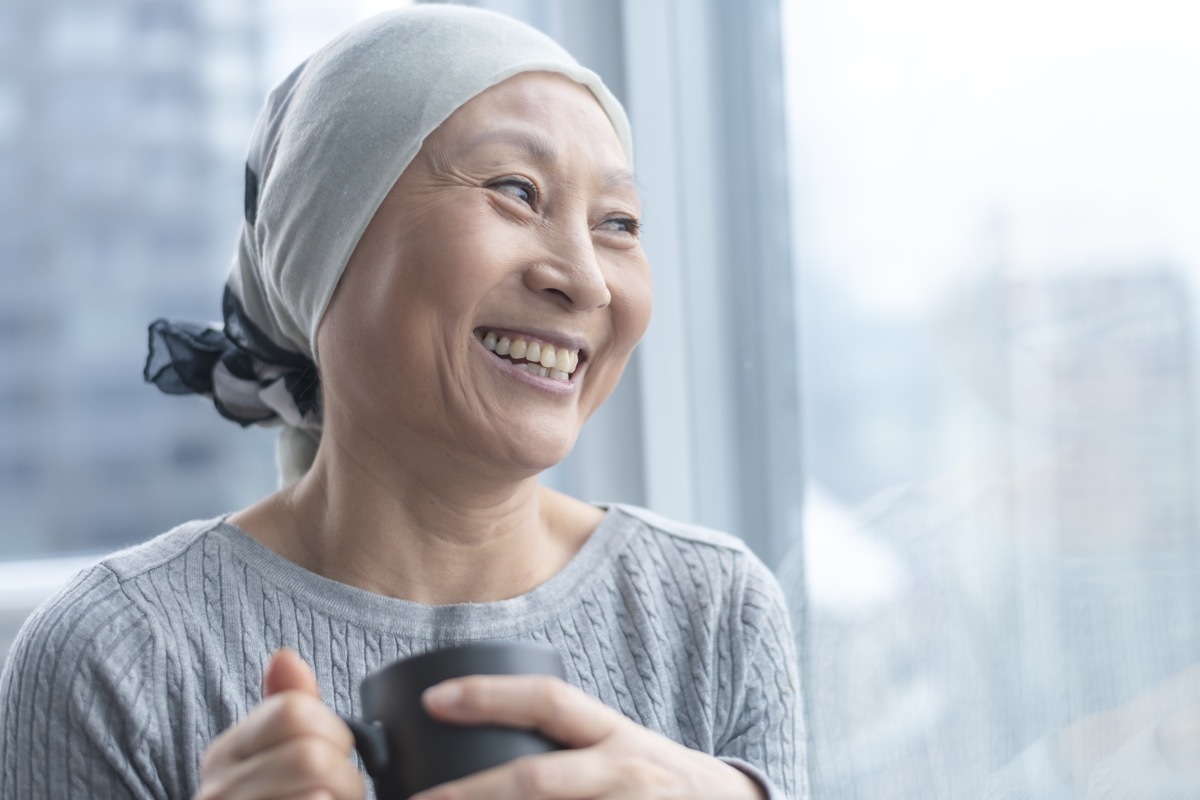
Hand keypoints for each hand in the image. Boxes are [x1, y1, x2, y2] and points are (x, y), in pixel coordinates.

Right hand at [195, 649, 365, 799]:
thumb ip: (285, 712)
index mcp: (224, 757)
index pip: (293, 710)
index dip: (335, 731)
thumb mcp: (275, 762)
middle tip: (343, 797)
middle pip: (311, 753)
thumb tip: (284, 655)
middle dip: (348, 779)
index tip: (339, 758)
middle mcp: (214, 792)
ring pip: (317, 790)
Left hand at [412, 674, 765, 799]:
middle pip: (535, 780)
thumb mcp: (618, 748)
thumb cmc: (656, 781)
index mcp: (613, 735)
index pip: (548, 701)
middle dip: (469, 794)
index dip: (489, 696)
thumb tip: (480, 731)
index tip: (433, 700)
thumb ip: (567, 742)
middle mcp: (622, 772)